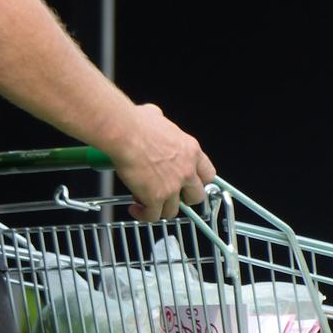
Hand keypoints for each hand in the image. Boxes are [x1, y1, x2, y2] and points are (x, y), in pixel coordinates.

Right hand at [111, 104, 215, 221]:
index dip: (199, 182)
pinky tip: (136, 209)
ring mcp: (172, 186)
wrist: (125, 133)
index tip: (190, 184)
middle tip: (171, 197)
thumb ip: (161, 123)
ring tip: (148, 204)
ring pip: (173, 211)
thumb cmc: (136, 123)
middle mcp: (186, 170)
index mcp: (190, 150)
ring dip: (161, 209)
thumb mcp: (157, 116)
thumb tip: (153, 117)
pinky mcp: (156, 197)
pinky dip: (144, 215)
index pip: (208, 174)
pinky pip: (153, 216)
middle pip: (196, 196)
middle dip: (184, 199)